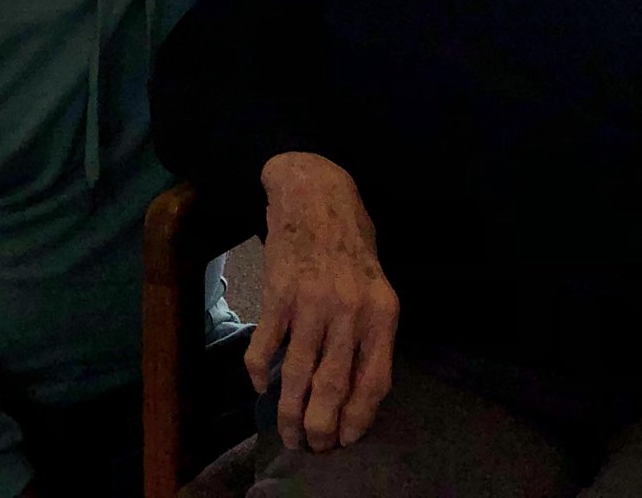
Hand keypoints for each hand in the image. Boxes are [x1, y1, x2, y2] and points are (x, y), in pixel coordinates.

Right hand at [247, 152, 398, 452]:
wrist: (315, 194)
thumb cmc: (350, 241)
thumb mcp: (376, 285)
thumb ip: (370, 332)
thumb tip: (356, 388)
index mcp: (382, 312)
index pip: (375, 381)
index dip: (359, 418)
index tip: (346, 438)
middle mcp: (349, 311)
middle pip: (334, 386)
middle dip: (322, 426)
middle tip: (313, 447)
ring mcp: (311, 303)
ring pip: (297, 373)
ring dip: (289, 410)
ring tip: (286, 432)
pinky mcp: (277, 294)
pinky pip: (266, 345)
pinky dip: (260, 371)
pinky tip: (259, 385)